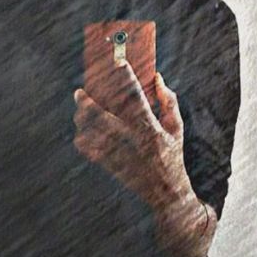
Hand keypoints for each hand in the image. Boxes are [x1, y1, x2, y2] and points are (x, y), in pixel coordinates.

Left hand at [73, 62, 192, 209]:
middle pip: (103, 116)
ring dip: (82, 120)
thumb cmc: (173, 157)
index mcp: (152, 129)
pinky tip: (81, 132)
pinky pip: (89, 150)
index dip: (127, 78)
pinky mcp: (111, 166)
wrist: (167, 193)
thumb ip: (169, 102)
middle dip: (88, 103)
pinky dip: (82, 139)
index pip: (137, 98)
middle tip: (80, 92)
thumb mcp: (177, 129)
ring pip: (92, 132)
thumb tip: (158, 78)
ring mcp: (120, 154)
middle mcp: (133, 141)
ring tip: (79, 110)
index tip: (118, 63)